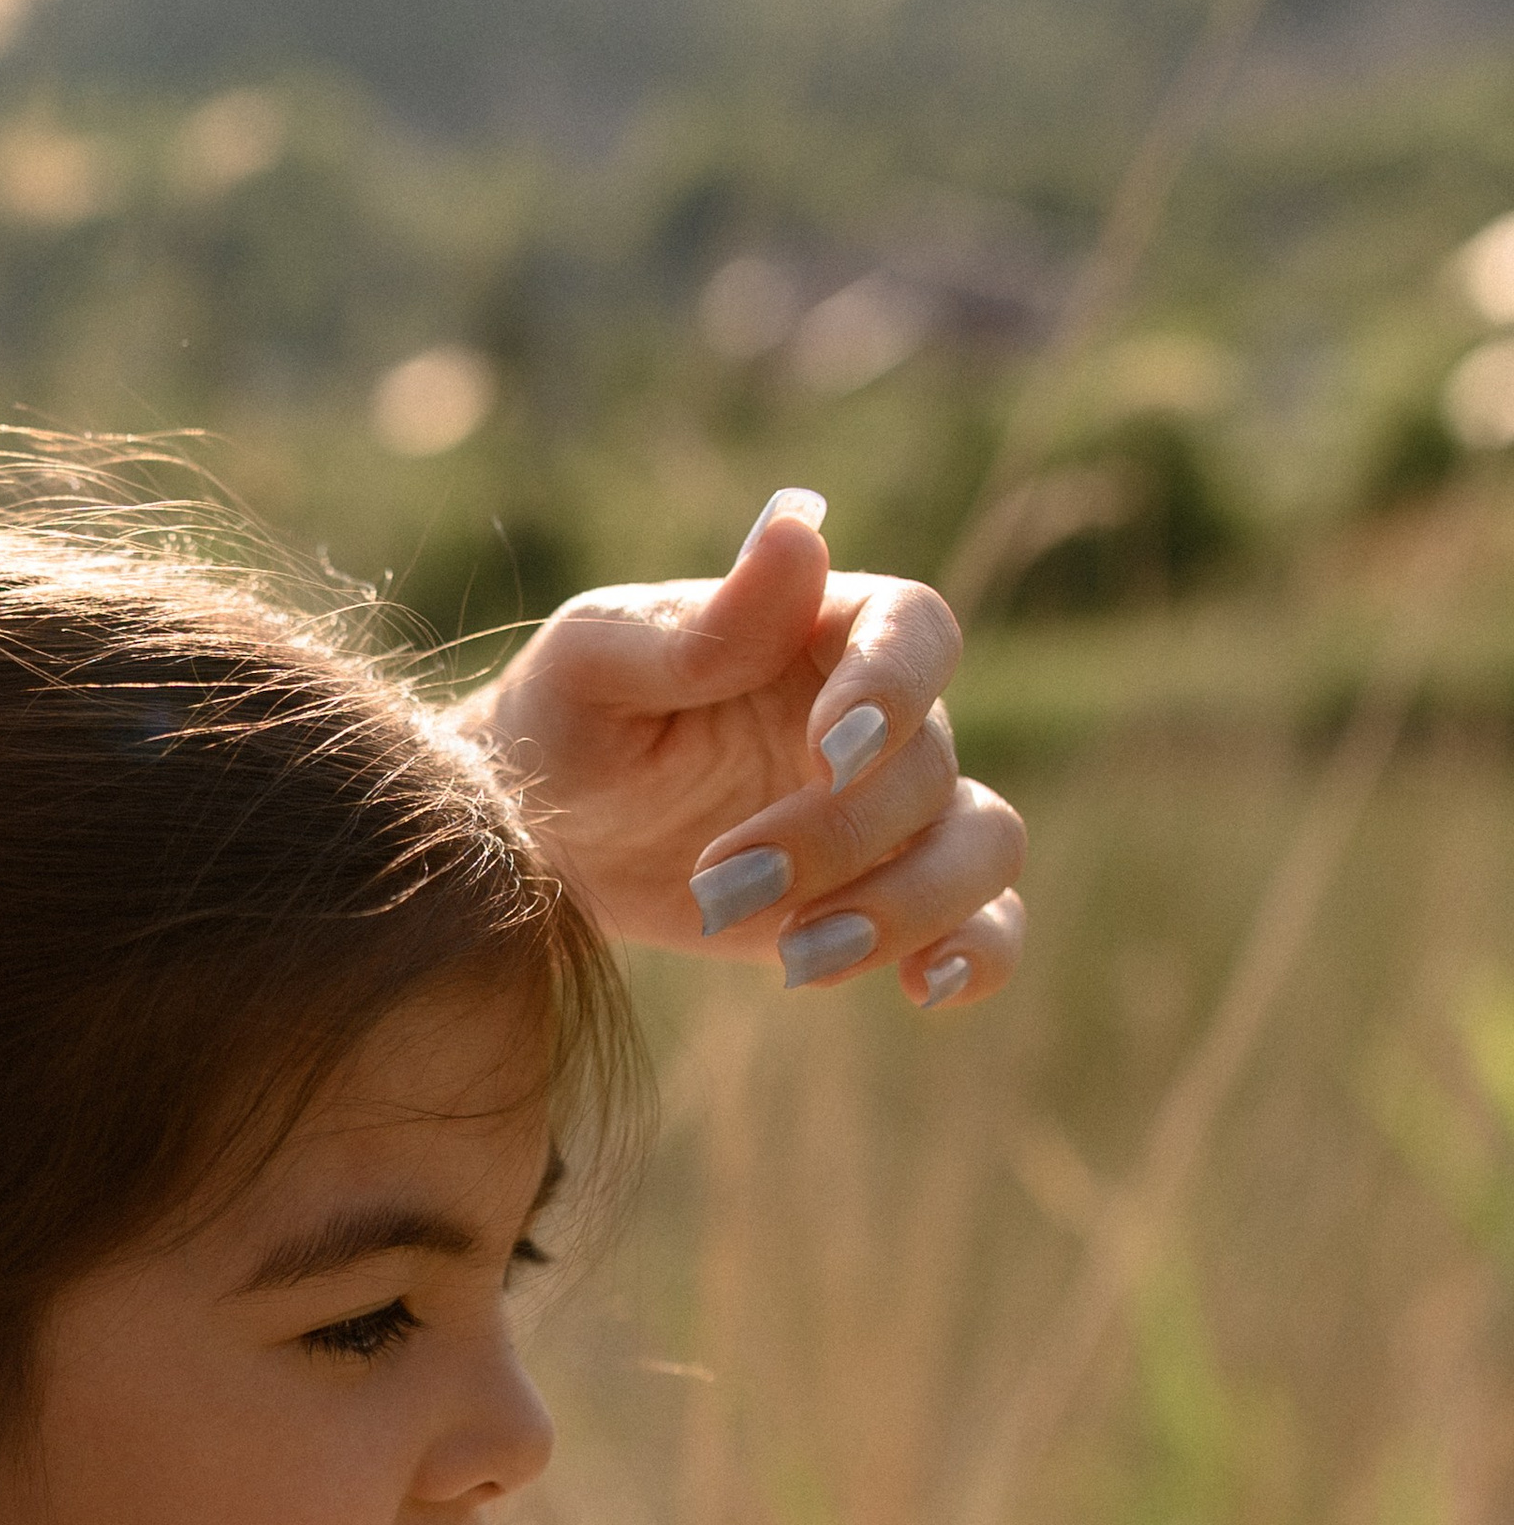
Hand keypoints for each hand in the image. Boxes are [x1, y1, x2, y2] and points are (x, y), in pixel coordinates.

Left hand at [471, 493, 1025, 1004]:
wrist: (537, 843)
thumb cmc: (559, 723)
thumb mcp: (592, 665)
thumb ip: (695, 625)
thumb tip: (796, 534)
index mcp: (817, 632)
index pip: (913, 628)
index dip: (896, 687)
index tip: (833, 753)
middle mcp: (879, 720)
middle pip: (929, 767)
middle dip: (835, 839)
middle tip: (717, 885)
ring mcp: (892, 816)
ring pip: (982, 844)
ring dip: (908, 906)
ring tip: (797, 960)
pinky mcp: (884, 902)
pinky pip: (987, 923)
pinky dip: (979, 955)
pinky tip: (923, 990)